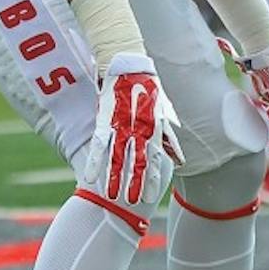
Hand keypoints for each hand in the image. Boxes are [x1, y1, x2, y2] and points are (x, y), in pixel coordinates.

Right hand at [83, 53, 182, 210]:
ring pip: (117, 157)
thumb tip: (179, 158)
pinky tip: (89, 177)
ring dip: (114, 178)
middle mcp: (137, 130)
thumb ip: (169, 137)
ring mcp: (120, 127)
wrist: (129, 66)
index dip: (153, 178)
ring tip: (110, 197)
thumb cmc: (149, 89)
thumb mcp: (163, 113)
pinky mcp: (104, 121)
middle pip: (136, 162)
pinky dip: (95, 162)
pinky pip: (99, 145)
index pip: (154, 158)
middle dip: (135, 183)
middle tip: (133, 203)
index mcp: (152, 128)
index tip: (152, 197)